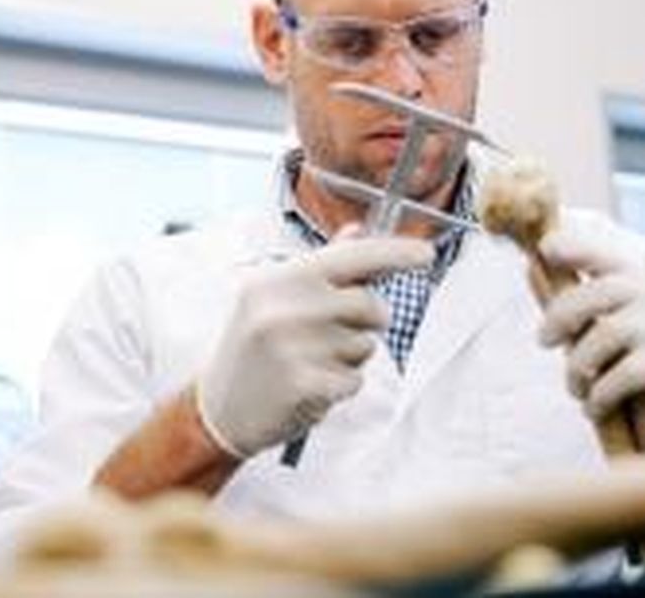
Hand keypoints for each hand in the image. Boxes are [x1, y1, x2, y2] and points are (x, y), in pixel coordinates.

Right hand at [197, 234, 433, 457]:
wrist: (217, 411)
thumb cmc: (254, 350)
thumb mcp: (274, 299)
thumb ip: (321, 266)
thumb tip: (357, 232)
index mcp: (278, 279)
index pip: (349, 257)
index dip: (395, 252)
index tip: (427, 253)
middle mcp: (283, 307)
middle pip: (368, 305)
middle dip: (366, 323)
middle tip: (332, 336)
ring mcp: (291, 346)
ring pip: (364, 346)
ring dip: (349, 358)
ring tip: (310, 363)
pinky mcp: (302, 384)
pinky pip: (354, 381)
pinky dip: (341, 387)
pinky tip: (310, 387)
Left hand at [537, 218, 644, 451]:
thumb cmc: (624, 372)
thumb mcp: (592, 336)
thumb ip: (567, 304)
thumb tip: (530, 266)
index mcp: (642, 284)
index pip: (608, 256)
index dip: (577, 247)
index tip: (545, 249)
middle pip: (602, 291)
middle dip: (562, 314)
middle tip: (543, 340)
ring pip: (607, 334)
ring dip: (578, 366)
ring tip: (576, 387)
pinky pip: (625, 374)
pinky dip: (599, 395)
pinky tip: (595, 406)